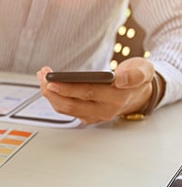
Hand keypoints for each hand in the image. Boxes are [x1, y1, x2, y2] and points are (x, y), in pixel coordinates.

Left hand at [37, 57, 154, 123]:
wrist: (138, 95)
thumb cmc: (137, 79)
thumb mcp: (144, 71)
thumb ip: (136, 74)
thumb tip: (121, 79)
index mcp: (117, 98)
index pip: (88, 93)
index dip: (68, 89)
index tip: (52, 82)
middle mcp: (103, 110)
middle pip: (71, 104)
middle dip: (52, 90)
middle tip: (42, 76)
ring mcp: (93, 115)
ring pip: (65, 108)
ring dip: (50, 94)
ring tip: (42, 76)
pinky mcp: (86, 116)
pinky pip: (66, 109)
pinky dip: (54, 97)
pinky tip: (47, 84)